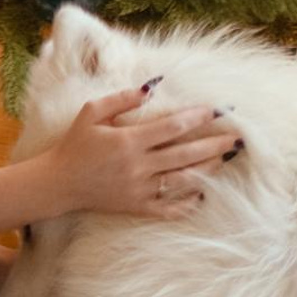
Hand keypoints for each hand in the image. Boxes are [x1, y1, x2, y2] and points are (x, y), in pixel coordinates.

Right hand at [40, 79, 243, 219]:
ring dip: (208, 169)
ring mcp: (139, 189)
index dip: (197, 117)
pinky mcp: (137, 206)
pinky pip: (170, 208)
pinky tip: (205, 194)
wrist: (59, 182)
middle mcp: (138, 166)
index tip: (217, 109)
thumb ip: (121, 99)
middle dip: (214, 145)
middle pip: (185, 154)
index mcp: (128, 141)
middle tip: (237, 138)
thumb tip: (151, 87)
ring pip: (183, 180)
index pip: (171, 127)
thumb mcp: (91, 112)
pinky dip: (189, 202)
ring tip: (226, 159)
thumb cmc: (75, 143)